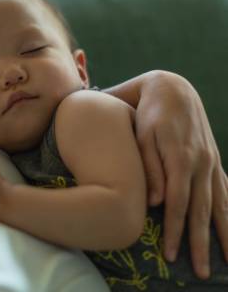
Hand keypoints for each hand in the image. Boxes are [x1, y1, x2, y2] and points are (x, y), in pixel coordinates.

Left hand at [135, 71, 227, 278]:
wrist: (170, 88)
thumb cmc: (147, 112)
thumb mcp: (141, 135)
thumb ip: (150, 167)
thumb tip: (158, 202)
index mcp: (181, 158)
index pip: (179, 204)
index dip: (175, 231)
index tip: (171, 255)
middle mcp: (201, 163)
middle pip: (202, 211)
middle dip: (201, 243)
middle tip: (201, 272)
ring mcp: (211, 162)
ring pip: (220, 205)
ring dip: (224, 234)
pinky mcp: (213, 161)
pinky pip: (226, 192)